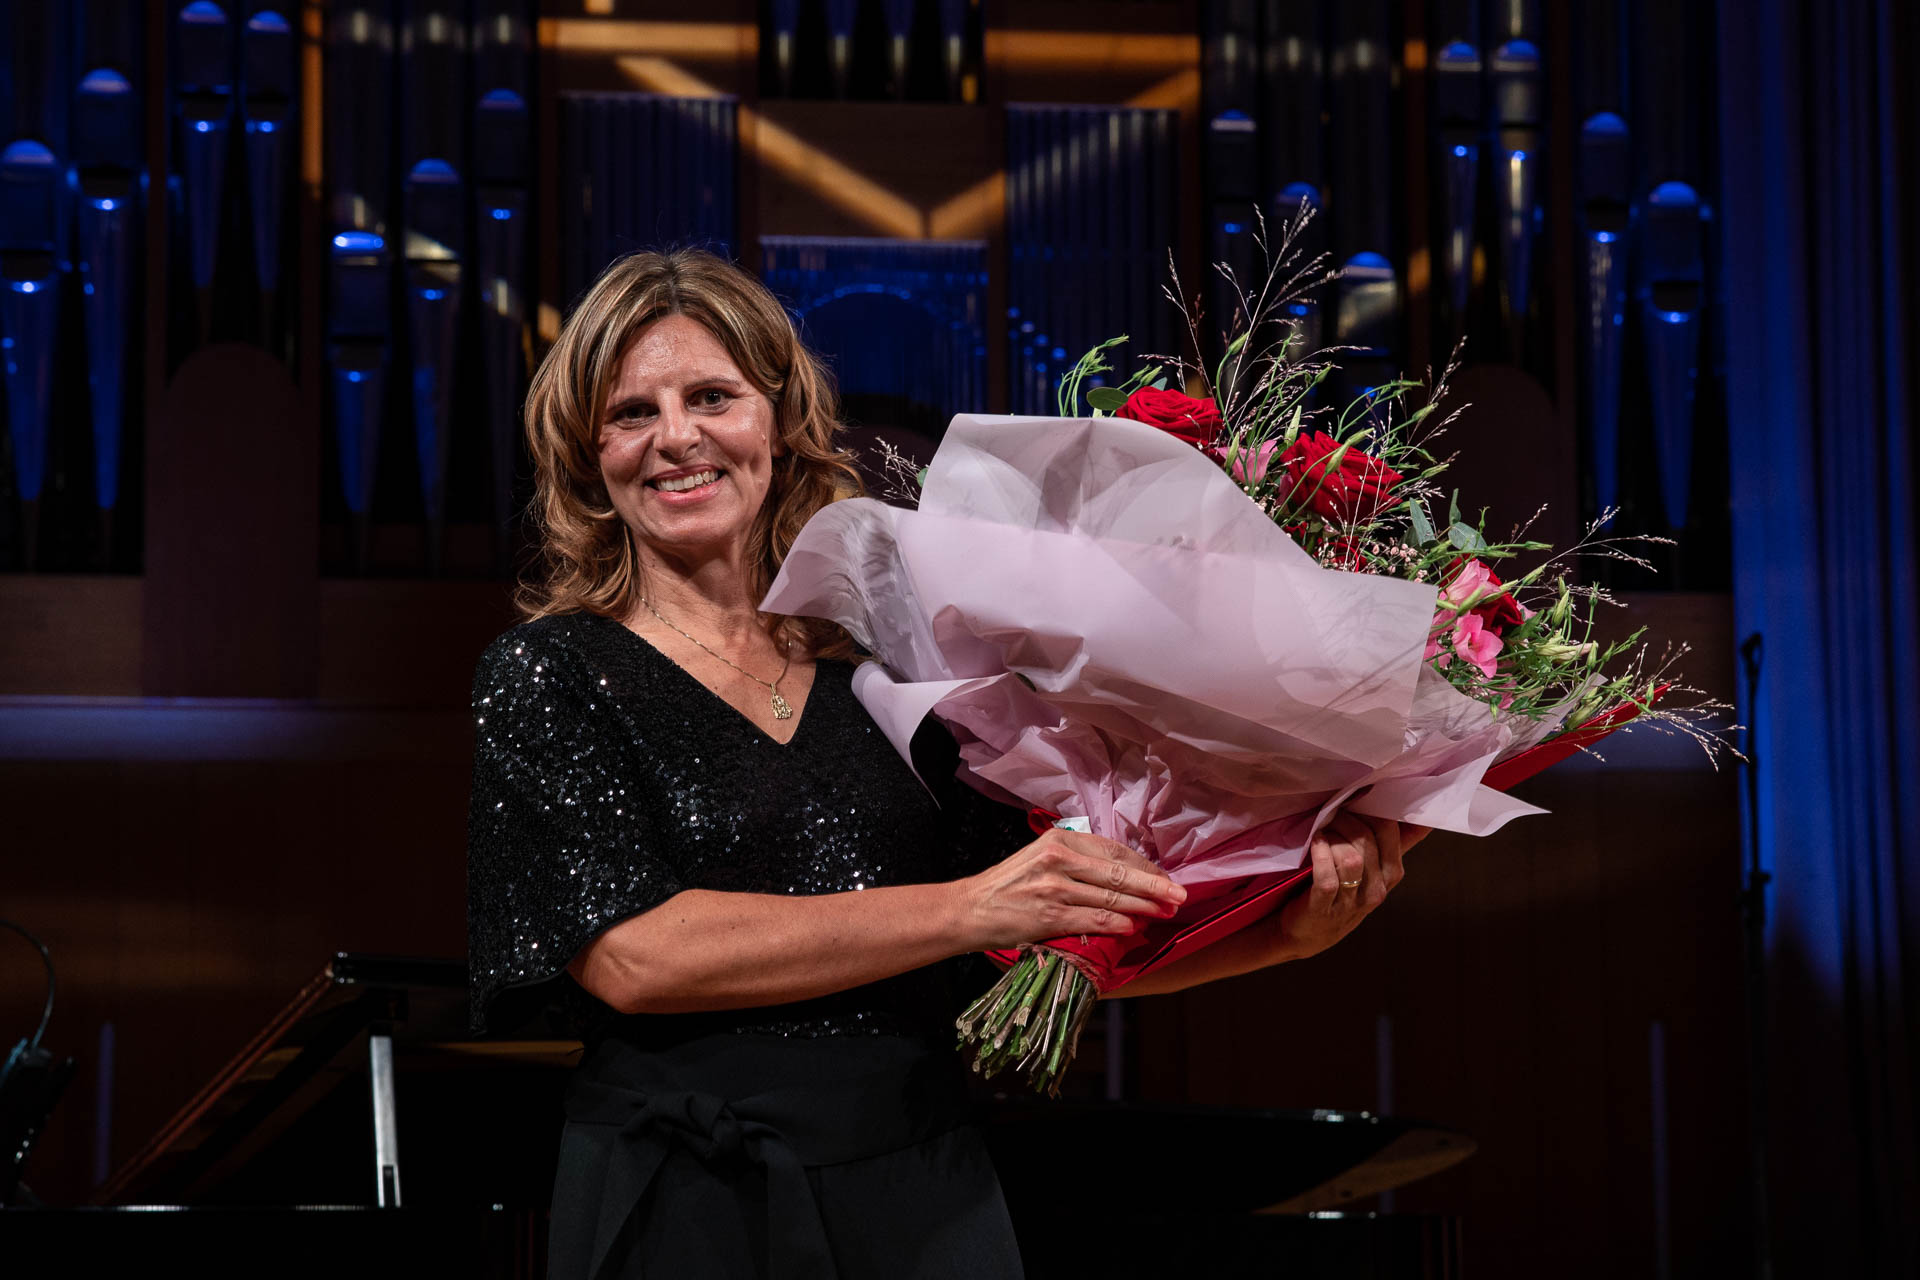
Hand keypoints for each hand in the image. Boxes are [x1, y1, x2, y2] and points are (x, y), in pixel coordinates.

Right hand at [954, 827, 1187, 950]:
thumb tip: (1123, 876)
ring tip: (1164, 913)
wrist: (968, 909)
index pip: (1114, 850)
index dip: (1144, 865)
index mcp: (1059, 838)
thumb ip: (1077, 861)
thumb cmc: (1008, 886)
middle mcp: (1058, 858)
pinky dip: (1118, 923)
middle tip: (1179, 896)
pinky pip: (1094, 918)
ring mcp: (1054, 887)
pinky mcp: (1049, 915)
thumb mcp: (1040, 858)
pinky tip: (1133, 927)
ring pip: (1112, 896)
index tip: (1165, 877)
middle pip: (1119, 872)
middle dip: (1155, 886)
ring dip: (1143, 907)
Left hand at [1263, 814, 1429, 963]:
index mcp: (1391, 874)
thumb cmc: (1342, 893)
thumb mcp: (1373, 870)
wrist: (1308, 932)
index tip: (1354, 801)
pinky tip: (1315, 844)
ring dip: (1333, 837)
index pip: (1391, 832)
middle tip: (1332, 815)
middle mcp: (1377, 890)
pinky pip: (1328, 878)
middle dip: (1346, 821)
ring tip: (1322, 832)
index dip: (1371, 810)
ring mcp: (1351, 902)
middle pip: (1368, 842)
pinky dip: (1320, 856)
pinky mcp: (1324, 908)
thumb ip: (1396, 844)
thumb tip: (1424, 817)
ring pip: (1351, 859)